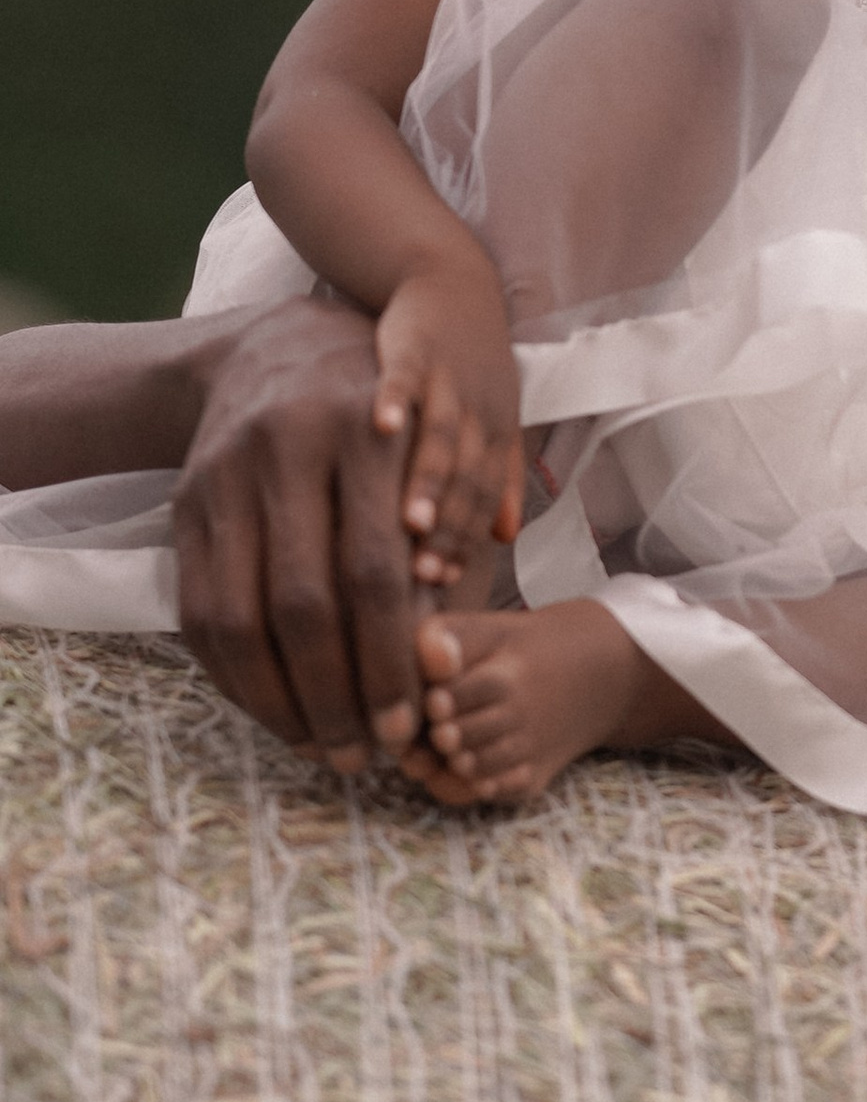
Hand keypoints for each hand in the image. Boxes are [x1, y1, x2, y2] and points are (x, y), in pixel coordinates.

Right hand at [171, 297, 442, 769]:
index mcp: (360, 430)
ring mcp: (222, 478)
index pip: (375, 569)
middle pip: (304, 602)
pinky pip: (198, 611)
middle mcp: (282, 450)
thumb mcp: (430, 442)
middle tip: (367, 754)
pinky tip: (275, 711)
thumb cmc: (383, 409)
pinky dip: (233, 675)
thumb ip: (447, 532)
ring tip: (322, 747)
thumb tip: (446, 655)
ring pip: (239, 615)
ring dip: (279, 700)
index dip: (392, 656)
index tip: (411, 721)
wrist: (272, 347)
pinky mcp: (184, 506)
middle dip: (337, 694)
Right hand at [371, 252, 523, 594]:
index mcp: (495, 433)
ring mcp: (446, 378)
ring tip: (411, 524)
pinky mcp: (413, 346)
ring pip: (442, 434)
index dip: (466, 540)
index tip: (444, 582)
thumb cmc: (467, 361)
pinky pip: (405, 375)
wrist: (450, 281)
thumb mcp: (490, 417)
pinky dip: (395, 399)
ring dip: (428, 479)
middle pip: (466, 476)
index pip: (484, 496)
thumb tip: (504, 537)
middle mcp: (478, 410)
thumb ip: (495, 477)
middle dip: (449, 527)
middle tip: (425, 575)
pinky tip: (379, 428)